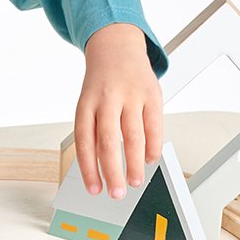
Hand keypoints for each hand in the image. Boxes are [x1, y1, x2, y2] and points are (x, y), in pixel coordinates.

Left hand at [74, 23, 163, 198]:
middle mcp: (107, 98)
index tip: (94, 189)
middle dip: (113, 171)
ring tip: (135, 182)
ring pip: (133, 136)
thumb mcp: (89, 102)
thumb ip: (95, 131)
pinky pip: (154, 125)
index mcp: (86, 103)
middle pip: (109, 141)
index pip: (85, 142)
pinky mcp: (151, 93)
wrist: (116, 46)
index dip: (89, 169)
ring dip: (135, 164)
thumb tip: (101, 170)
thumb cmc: (101, 83)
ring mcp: (130, 95)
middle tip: (116, 193)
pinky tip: (150, 160)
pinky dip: (153, 146)